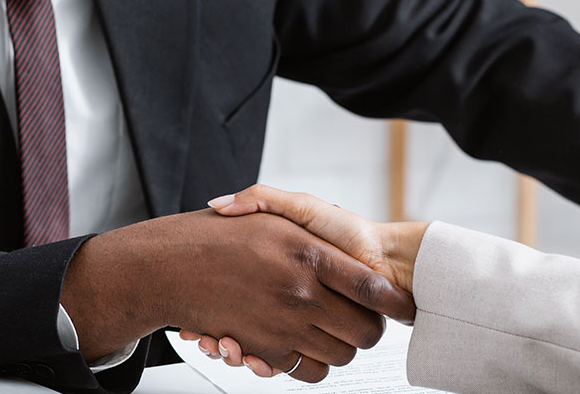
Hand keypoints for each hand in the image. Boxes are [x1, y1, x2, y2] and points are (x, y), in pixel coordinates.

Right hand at [63, 209, 413, 382]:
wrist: (174, 263)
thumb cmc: (232, 235)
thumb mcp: (275, 209)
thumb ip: (308, 217)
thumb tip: (357, 253)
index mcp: (311, 252)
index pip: (374, 286)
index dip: (395, 301)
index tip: (405, 306)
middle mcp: (302, 292)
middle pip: (366, 331)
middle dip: (372, 330)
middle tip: (366, 319)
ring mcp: (285, 324)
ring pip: (341, 355)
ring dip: (343, 348)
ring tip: (334, 330)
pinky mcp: (267, 350)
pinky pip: (309, 371)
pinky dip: (312, 364)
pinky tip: (305, 343)